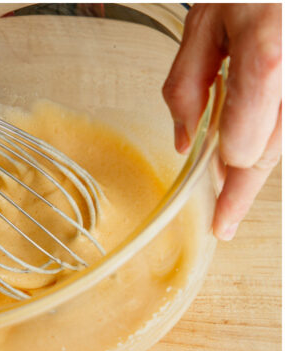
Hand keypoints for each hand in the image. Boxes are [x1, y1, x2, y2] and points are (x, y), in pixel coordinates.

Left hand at [163, 3, 281, 240]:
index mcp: (266, 61)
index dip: (224, 166)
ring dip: (258, 164)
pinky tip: (249, 146)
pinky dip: (272, 136)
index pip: (246, 143)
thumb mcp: (205, 21)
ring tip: (232, 191)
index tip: (211, 187)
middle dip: (243, 188)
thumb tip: (185, 137)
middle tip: (224, 221)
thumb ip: (188, 82)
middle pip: (270, 151)